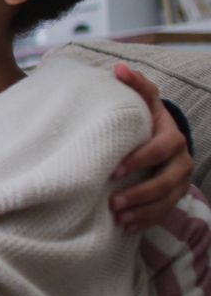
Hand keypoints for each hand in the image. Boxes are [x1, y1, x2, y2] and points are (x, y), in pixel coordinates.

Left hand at [110, 63, 193, 231]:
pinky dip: (147, 220)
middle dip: (140, 193)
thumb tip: (119, 68)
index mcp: (172, 137)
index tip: (114, 170)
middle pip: (166, 181)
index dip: (139, 160)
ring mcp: (180, 180)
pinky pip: (165, 212)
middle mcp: (181, 160)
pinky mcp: (175, 195)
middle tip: (113, 202)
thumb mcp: (144, 100)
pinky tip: (127, 227)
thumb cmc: (145, 117)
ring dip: (143, 211)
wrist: (162, 135)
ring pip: (167, 201)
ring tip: (118, 218)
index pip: (160, 150)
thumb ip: (136, 84)